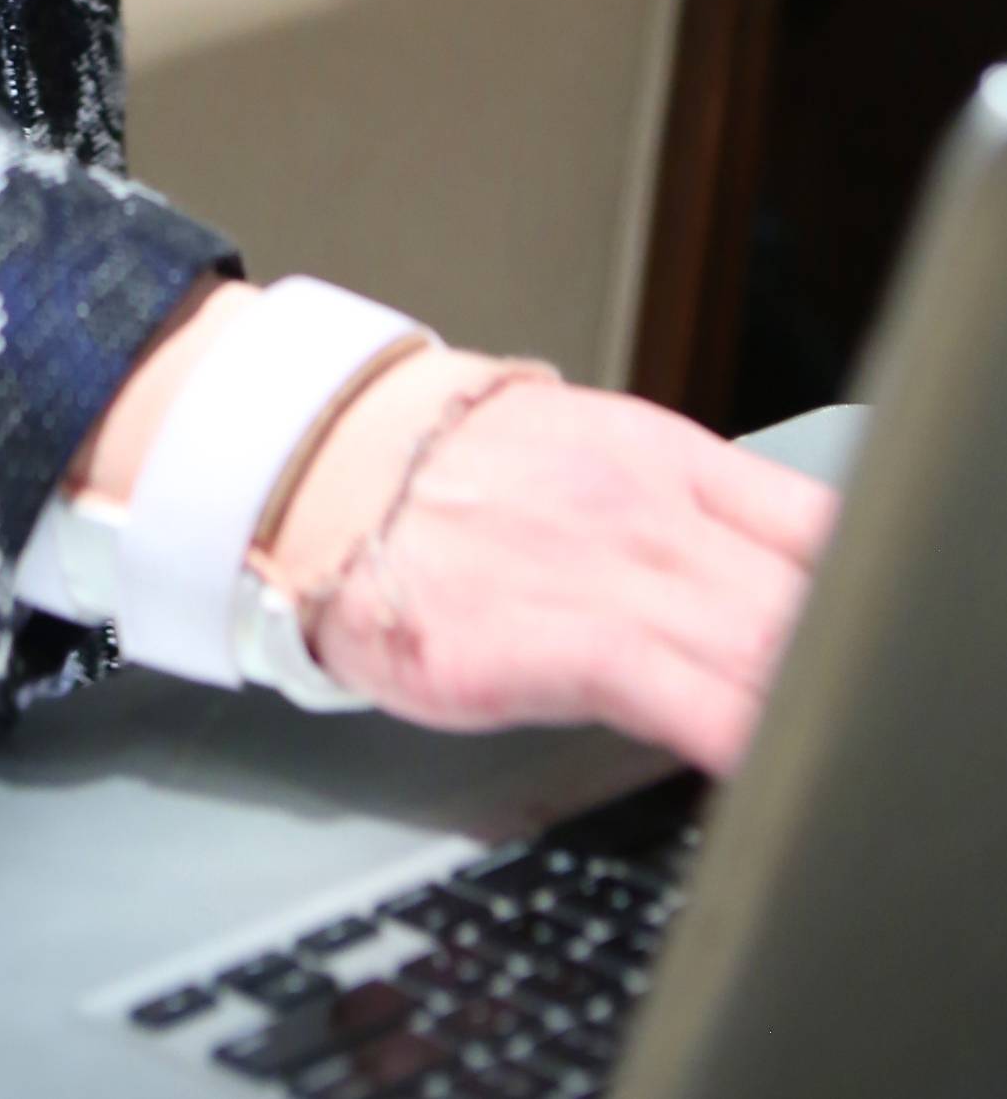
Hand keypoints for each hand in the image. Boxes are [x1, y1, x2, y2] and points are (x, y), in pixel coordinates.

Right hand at [261, 350, 836, 779]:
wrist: (329, 469)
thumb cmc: (449, 475)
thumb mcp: (583, 448)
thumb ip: (677, 504)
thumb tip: (758, 560)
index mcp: (666, 457)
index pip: (816, 523)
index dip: (864, 590)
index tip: (879, 633)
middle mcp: (652, 511)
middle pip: (803, 597)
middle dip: (843, 659)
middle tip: (860, 704)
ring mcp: (609, 572)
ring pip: (759, 646)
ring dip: (808, 701)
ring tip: (834, 750)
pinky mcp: (555, 640)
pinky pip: (680, 695)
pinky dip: (738, 733)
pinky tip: (764, 761)